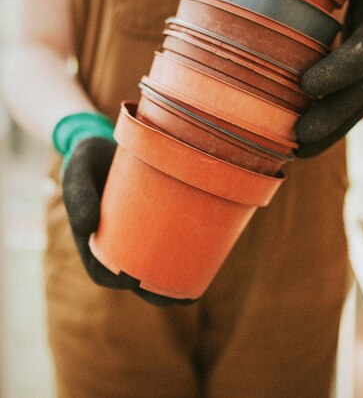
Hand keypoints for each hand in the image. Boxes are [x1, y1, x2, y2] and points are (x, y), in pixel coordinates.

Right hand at [62, 136, 194, 305]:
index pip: (106, 273)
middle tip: (178, 297)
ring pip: (155, 266)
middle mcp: (118, 243)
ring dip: (173, 284)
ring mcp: (138, 234)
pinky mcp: (156, 220)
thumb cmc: (87, 160)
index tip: (139, 284)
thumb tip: (89, 225)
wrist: (107, 143)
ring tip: (195, 290)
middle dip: (156, 292)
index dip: (123, 283)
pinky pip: (169, 243)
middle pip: (136, 278)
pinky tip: (205, 264)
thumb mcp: (78, 171)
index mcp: (94, 240)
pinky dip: (184, 257)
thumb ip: (78, 194)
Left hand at [295, 0, 362, 157]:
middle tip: (300, 130)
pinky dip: (325, 139)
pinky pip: (346, 123)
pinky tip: (299, 153)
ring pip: (352, 114)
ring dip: (327, 133)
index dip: (338, 71)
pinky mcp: (361, 101)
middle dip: (330, 113)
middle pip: (357, 94)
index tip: (306, 84)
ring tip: (297, 147)